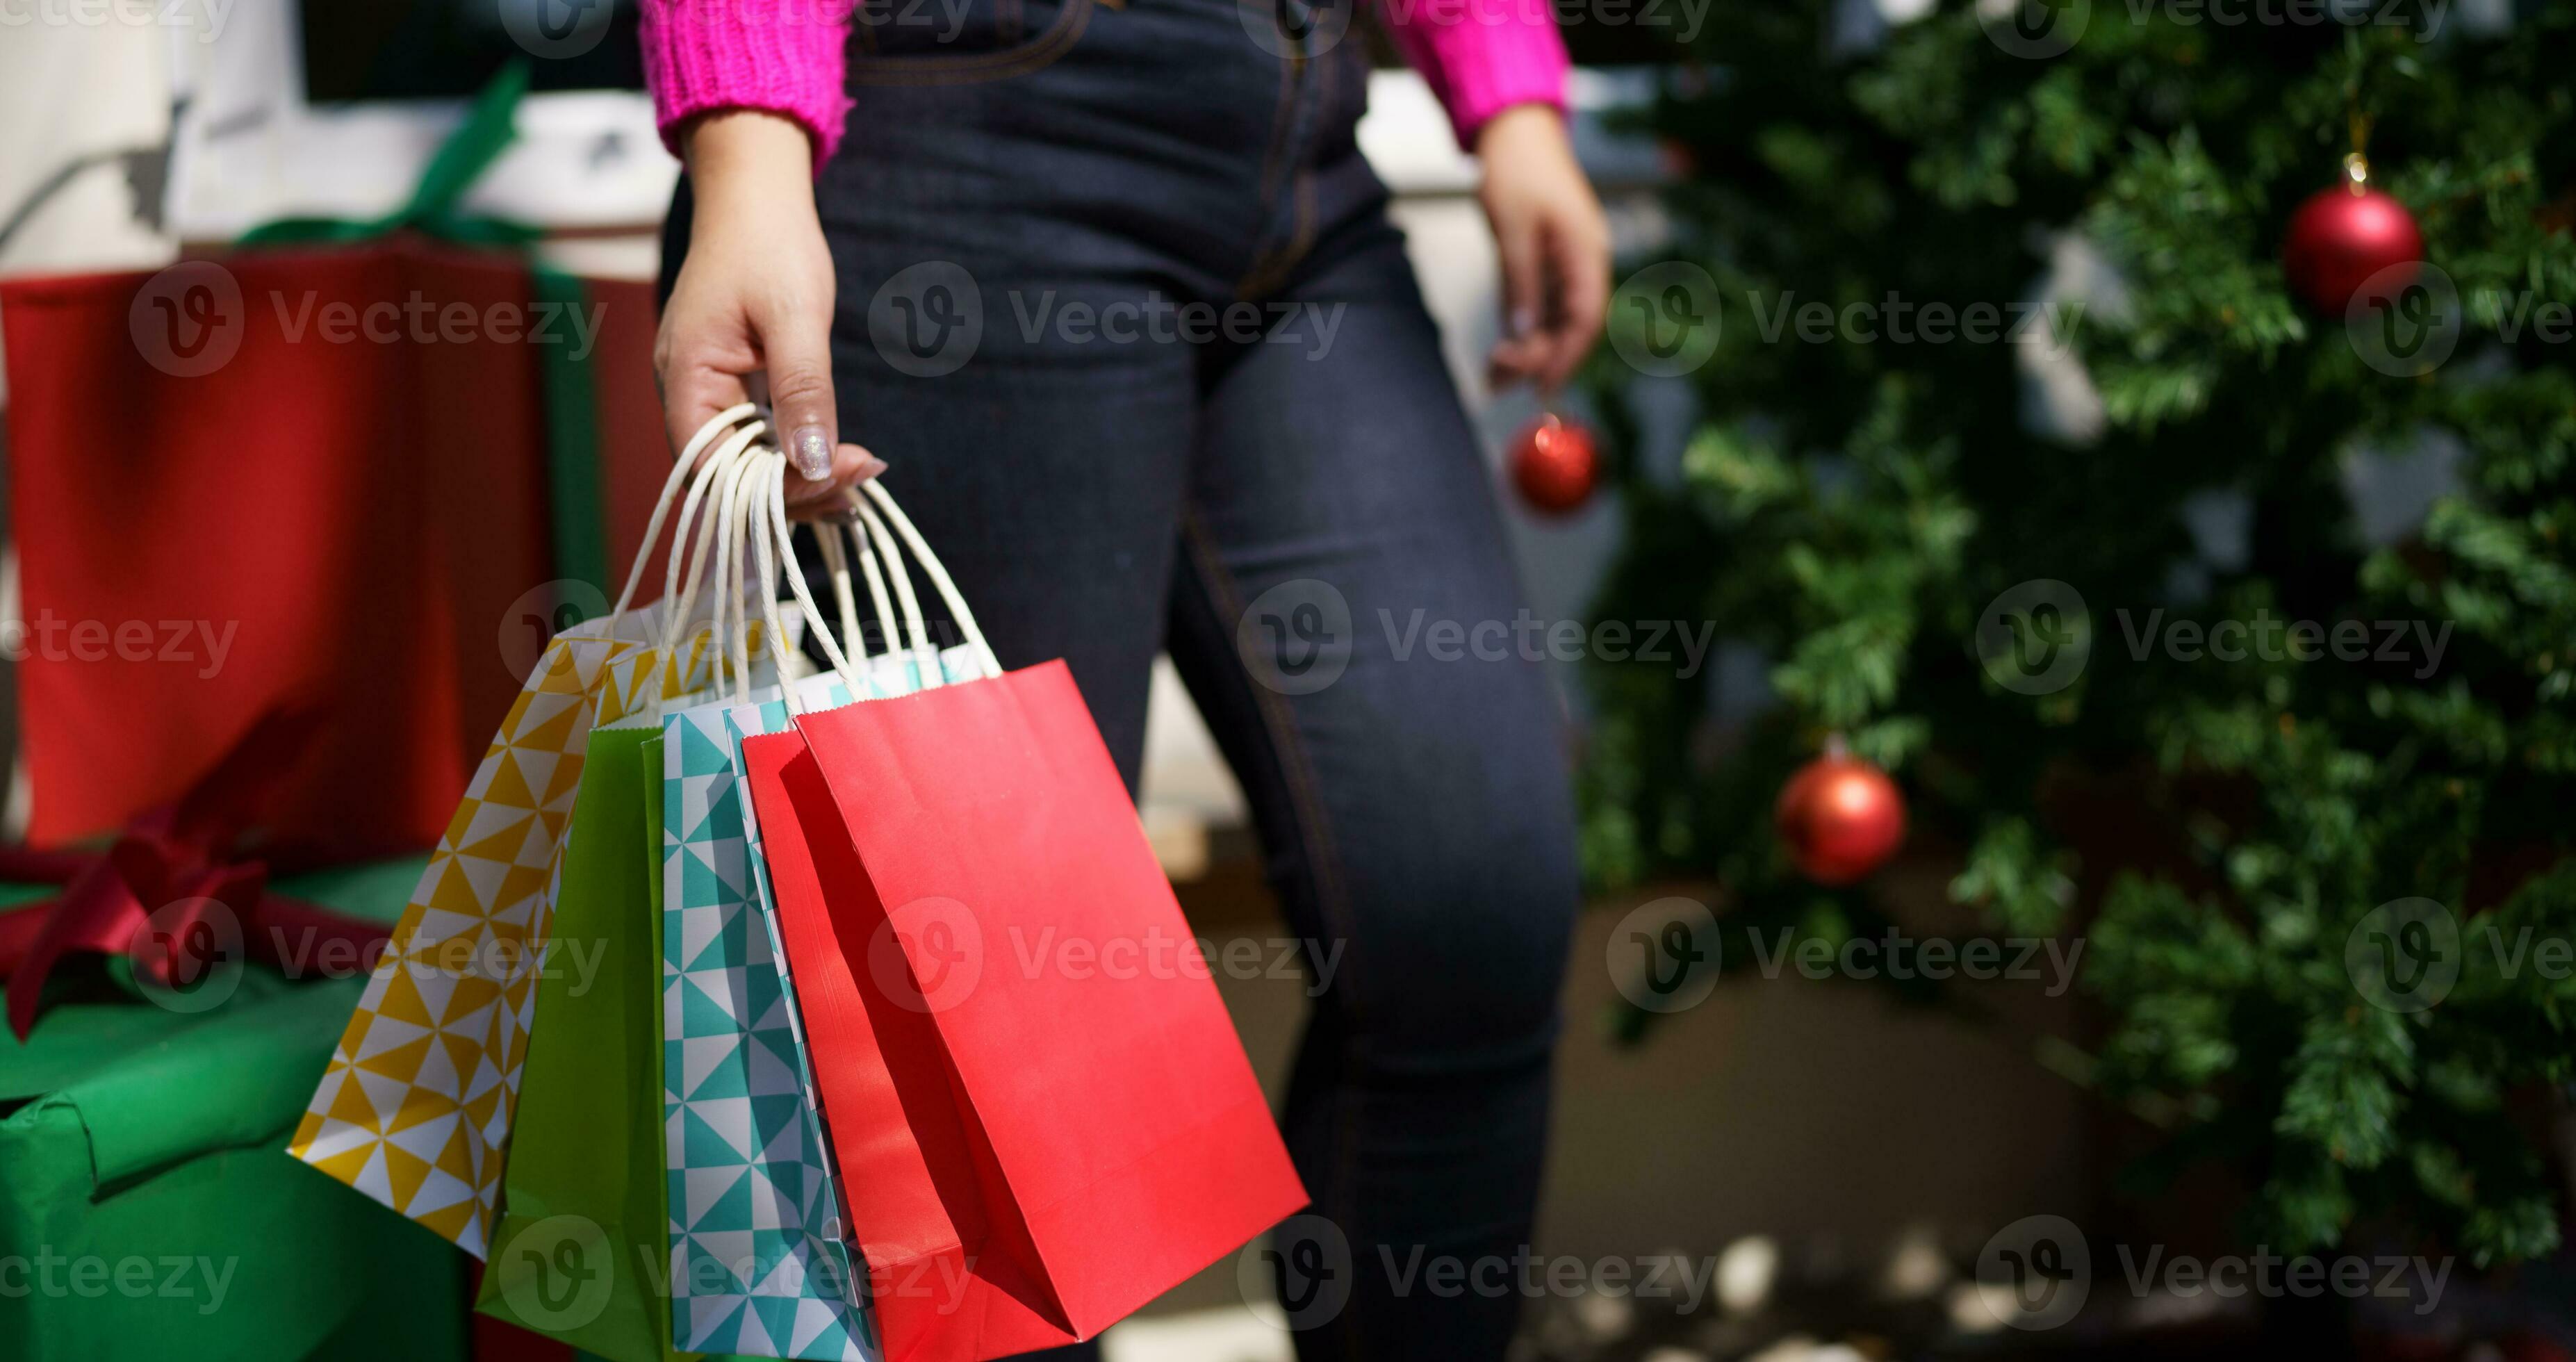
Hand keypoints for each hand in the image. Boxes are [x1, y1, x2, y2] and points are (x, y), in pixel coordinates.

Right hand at [656, 111, 882, 517]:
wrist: (756, 197)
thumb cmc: (769, 244)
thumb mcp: (794, 317)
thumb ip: (803, 392)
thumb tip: (815, 465)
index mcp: (685, 378)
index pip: (714, 468)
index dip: (773, 488)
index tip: (840, 474)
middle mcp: (686, 393)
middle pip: (728, 476)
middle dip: (792, 491)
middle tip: (859, 485)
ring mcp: (706, 391)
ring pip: (745, 463)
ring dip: (798, 481)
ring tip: (857, 486)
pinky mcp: (731, 386)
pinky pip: (756, 439)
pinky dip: (794, 456)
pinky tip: (838, 464)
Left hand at [1478, 104, 1610, 392]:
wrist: (1515, 127)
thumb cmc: (1517, 167)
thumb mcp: (1513, 228)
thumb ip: (1520, 283)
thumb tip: (1524, 335)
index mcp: (1587, 251)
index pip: (1585, 319)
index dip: (1565, 357)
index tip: (1539, 388)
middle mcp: (1584, 262)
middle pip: (1571, 326)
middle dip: (1539, 359)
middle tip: (1498, 384)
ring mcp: (1567, 262)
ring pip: (1556, 320)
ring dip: (1529, 349)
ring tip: (1493, 376)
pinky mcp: (1548, 261)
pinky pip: (1542, 304)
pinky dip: (1524, 328)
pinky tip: (1503, 347)